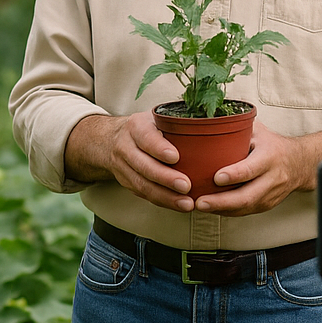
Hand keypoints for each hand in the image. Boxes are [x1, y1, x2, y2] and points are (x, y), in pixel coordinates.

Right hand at [64, 113, 194, 212]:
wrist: (108, 140)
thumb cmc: (145, 127)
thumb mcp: (155, 117)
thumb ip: (176, 121)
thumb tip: (213, 123)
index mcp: (135, 127)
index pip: (146, 137)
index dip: (159, 148)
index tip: (175, 157)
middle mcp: (125, 147)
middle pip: (143, 165)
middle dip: (165, 178)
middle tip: (187, 186)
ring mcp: (123, 167)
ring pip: (142, 184)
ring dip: (165, 196)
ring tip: (187, 203)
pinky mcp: (126, 182)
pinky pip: (144, 194)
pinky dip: (163, 201)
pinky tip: (180, 205)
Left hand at [193, 122, 321, 216]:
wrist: (300, 163)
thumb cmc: (271, 144)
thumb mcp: (258, 131)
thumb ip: (238, 128)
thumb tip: (208, 120)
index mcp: (270, 156)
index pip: (252, 168)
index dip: (234, 175)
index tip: (216, 178)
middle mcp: (273, 178)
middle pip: (248, 195)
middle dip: (222, 201)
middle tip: (200, 202)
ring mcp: (272, 194)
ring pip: (246, 207)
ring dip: (222, 210)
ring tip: (200, 206)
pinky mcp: (268, 204)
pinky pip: (246, 212)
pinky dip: (228, 212)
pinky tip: (212, 209)